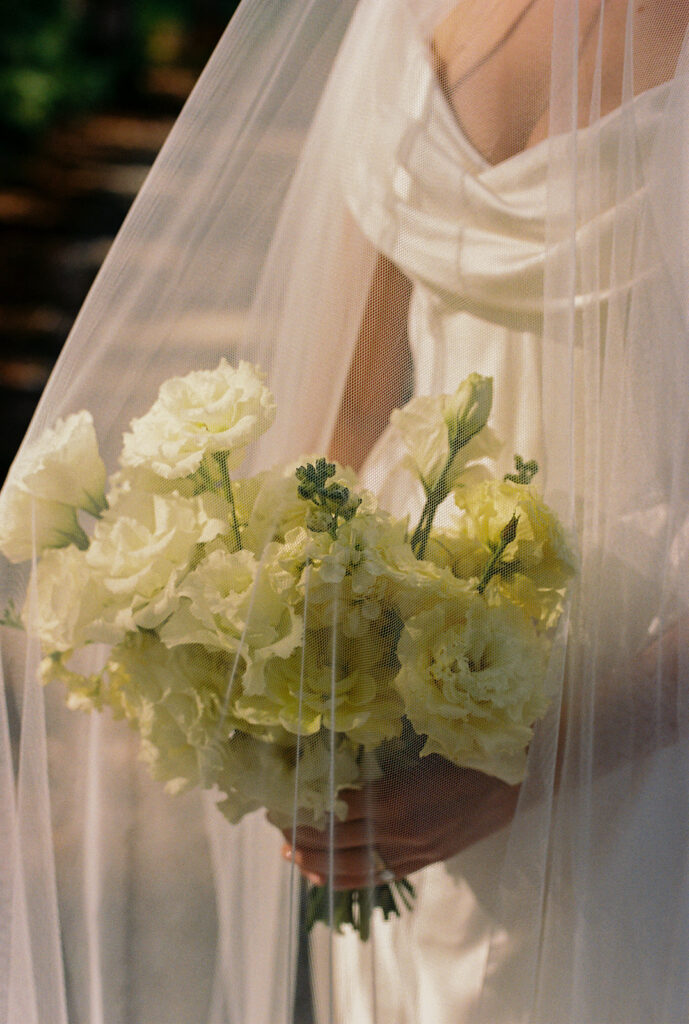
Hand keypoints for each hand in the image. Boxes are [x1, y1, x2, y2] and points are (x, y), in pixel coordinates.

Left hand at [281, 755, 519, 889]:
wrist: (519, 777)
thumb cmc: (470, 749)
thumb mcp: (420, 744)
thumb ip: (382, 758)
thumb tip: (339, 754)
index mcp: (395, 802)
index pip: (335, 815)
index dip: (306, 813)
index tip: (282, 802)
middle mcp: (400, 835)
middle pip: (338, 846)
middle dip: (303, 840)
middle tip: (275, 830)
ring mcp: (414, 853)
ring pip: (355, 869)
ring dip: (319, 864)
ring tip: (292, 855)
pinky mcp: (427, 861)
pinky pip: (379, 878)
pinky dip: (348, 879)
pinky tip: (329, 875)